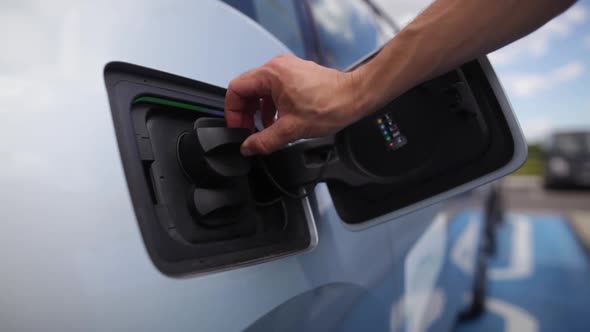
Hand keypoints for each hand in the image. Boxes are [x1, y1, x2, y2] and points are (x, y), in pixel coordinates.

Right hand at [225, 54, 364, 155]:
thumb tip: (248, 148)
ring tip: (264, 128)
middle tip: (249, 131)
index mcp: (271, 74)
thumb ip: (264, 140)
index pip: (236, 89)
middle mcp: (277, 67)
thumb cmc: (330, 106)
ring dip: (258, 110)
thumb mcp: (291, 130)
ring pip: (260, 89)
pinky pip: (274, 88)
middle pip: (247, 89)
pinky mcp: (296, 74)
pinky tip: (278, 120)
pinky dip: (271, 104)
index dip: (232, 112)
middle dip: (245, 112)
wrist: (355, 97)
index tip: (238, 128)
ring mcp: (287, 69)